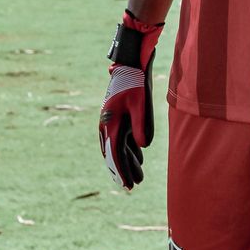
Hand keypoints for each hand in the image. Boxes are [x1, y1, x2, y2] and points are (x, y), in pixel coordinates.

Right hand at [99, 10, 162, 189]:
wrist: (129, 63)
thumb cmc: (135, 82)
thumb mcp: (140, 104)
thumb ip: (141, 127)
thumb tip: (143, 147)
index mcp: (110, 123)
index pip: (115, 155)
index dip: (122, 172)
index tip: (128, 186)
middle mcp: (107, 124)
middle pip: (114, 154)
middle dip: (124, 170)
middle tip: (134, 186)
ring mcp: (110, 119)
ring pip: (117, 146)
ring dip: (126, 160)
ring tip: (138, 174)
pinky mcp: (116, 114)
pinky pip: (120, 136)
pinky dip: (127, 147)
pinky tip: (138, 154)